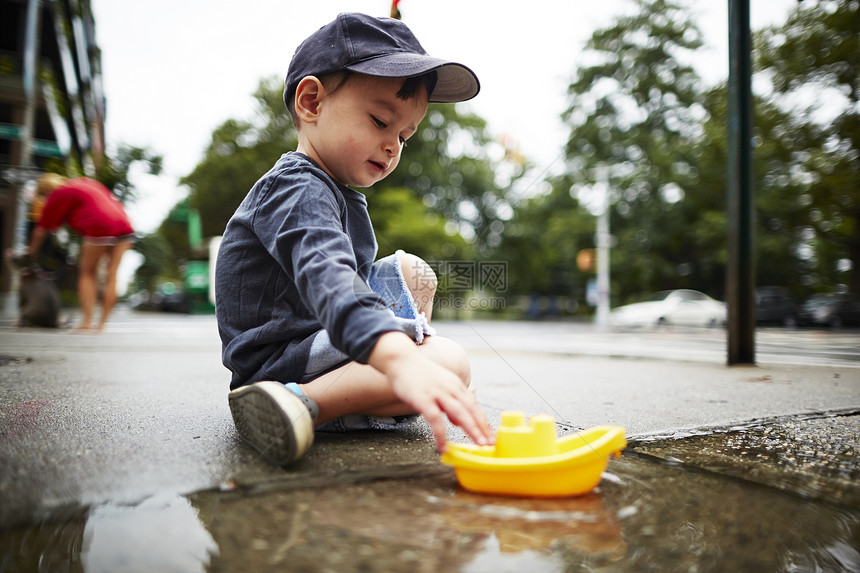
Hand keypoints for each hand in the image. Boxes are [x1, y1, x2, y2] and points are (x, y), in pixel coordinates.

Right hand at [370, 332, 493, 451]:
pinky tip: (443, 446)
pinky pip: (435, 420)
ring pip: (460, 413)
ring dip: (471, 429)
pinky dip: (441, 434)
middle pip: (471, 410)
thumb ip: (451, 403)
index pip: (474, 405)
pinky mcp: (423, 399)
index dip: (483, 421)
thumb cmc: (419, 374)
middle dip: (482, 428)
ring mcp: (437, 393)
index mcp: (456, 385)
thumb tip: (459, 422)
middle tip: (490, 443)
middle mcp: (450, 388)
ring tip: (478, 445)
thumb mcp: (440, 386)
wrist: (401, 359)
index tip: (490, 435)